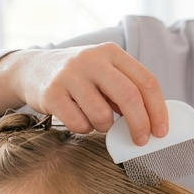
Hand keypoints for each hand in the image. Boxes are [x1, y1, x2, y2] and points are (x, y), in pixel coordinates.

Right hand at [13, 44, 167, 142]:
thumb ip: (127, 90)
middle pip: (129, 96)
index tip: (161, 132)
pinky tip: (78, 118)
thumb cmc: (79, 77)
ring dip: (105, 127)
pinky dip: (84, 128)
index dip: (158, 110)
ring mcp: (70, 75)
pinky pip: (78, 123)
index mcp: (112, 53)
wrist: (32, 69)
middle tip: (141, 141)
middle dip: (140, 124)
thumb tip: (153, 123)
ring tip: (97, 120)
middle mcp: (92, 59)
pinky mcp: (51, 93)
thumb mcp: (105, 73)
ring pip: (102, 115)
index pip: (146, 81)